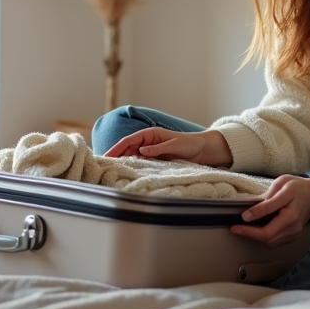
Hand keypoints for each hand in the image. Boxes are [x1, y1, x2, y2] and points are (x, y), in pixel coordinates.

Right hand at [103, 128, 232, 167]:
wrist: (204, 150)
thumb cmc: (190, 144)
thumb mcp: (174, 145)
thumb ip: (158, 149)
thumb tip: (141, 151)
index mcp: (150, 134)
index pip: (129, 140)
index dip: (117, 148)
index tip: (107, 156)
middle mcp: (148, 142)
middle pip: (127, 149)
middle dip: (116, 156)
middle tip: (104, 167)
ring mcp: (151, 152)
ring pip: (132, 157)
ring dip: (123, 163)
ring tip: (112, 171)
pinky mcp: (156, 161)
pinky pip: (141, 164)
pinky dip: (134, 168)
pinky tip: (127, 174)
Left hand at [231, 168, 309, 247]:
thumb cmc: (298, 187)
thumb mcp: (282, 186)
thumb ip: (266, 202)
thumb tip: (249, 214)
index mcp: (290, 216)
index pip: (266, 230)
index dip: (248, 230)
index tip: (236, 224)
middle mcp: (293, 229)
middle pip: (267, 239)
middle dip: (249, 234)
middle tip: (234, 228)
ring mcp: (294, 234)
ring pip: (270, 243)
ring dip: (255, 237)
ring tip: (243, 228)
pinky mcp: (293, 236)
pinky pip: (275, 241)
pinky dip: (264, 236)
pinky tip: (256, 228)